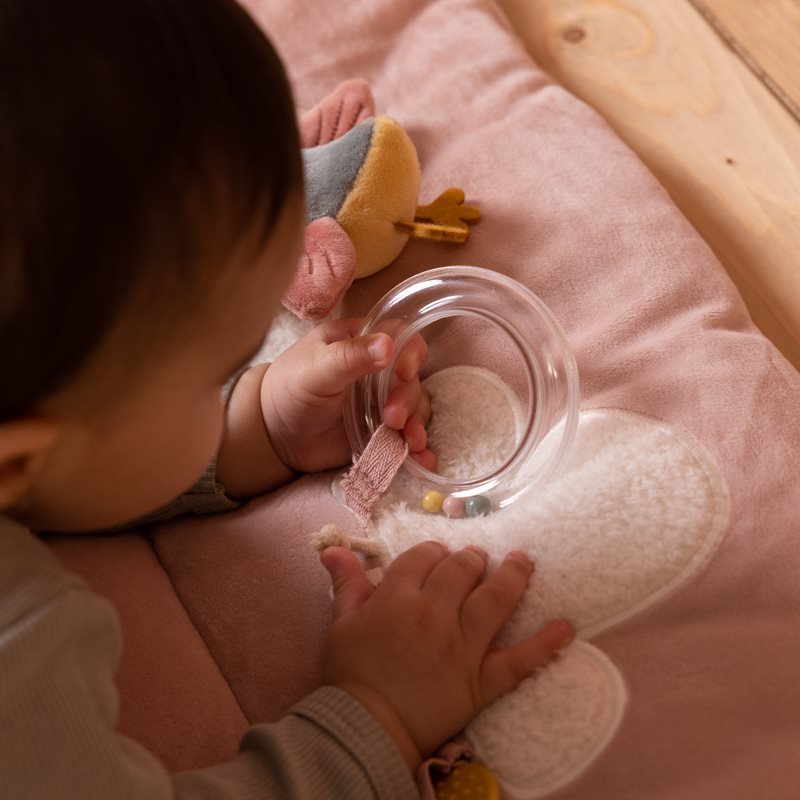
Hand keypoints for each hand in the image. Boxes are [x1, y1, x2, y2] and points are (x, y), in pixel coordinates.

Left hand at [261, 318, 434, 473]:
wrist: (273, 436)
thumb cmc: (289, 390)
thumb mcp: (316, 368)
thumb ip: (350, 356)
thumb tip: (388, 345)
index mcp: (360, 343)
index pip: (400, 337)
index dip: (411, 353)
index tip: (404, 372)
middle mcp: (376, 371)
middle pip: (411, 378)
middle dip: (408, 399)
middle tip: (391, 417)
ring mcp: (380, 402)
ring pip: (415, 409)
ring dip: (417, 424)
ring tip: (409, 441)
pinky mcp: (380, 431)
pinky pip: (407, 437)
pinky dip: (419, 450)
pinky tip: (423, 461)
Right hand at [320, 542, 573, 771]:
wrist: (365, 728)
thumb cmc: (350, 674)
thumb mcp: (341, 622)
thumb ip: (346, 582)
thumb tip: (334, 549)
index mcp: (398, 597)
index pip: (425, 556)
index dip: (433, 552)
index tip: (437, 556)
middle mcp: (435, 613)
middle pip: (463, 569)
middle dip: (471, 559)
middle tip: (476, 560)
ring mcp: (463, 645)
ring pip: (496, 599)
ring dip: (513, 575)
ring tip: (523, 561)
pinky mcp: (482, 679)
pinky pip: (521, 660)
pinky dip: (546, 644)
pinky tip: (567, 627)